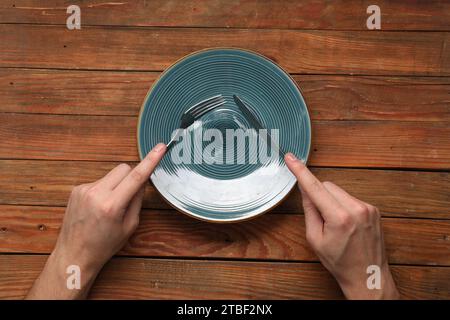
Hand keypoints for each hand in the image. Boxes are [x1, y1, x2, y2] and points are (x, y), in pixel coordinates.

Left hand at [26, 143, 165, 298]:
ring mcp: (84, 189)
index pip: (136, 177)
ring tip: (110, 206)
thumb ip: (137, 200)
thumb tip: (142, 180)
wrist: (74, 254)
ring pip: (111, 175)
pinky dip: (104, 189)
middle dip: (132, 176)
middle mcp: (96, 194)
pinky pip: (99, 181)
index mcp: (112, 205)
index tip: (160, 148)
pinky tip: (98, 207)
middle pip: (123, 168)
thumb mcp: (129, 226)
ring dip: (117, 184)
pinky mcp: (77, 189)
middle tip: (130, 194)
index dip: (151, 161)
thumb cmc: (104, 245)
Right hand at [285, 153, 398, 299]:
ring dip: (331, 201)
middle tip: (319, 218)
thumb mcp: (315, 239)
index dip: (300, 171)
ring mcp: (368, 208)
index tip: (291, 158)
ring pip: (338, 191)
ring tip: (335, 224)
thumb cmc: (340, 262)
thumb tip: (305, 189)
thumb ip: (309, 210)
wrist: (368, 276)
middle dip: (318, 195)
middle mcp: (357, 209)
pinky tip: (346, 224)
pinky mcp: (373, 209)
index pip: (314, 187)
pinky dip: (343, 205)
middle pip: (327, 186)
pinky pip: (350, 198)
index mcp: (340, 218)